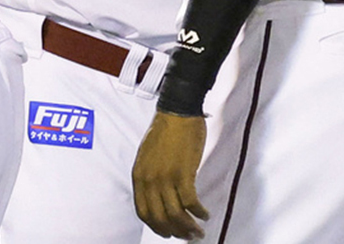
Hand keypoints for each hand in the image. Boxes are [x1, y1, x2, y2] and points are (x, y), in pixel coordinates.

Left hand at [132, 110, 208, 239]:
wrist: (177, 111)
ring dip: (188, 227)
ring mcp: (166, 178)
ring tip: (198, 232)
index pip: (143, 212)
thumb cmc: (166, 129)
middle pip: (160, 218)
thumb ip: (150, 175)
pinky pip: (190, 202)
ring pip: (176, 214)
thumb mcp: (148, 155)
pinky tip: (204, 214)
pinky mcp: (184, 173)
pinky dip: (198, 212)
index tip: (167, 232)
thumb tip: (160, 194)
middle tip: (186, 237)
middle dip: (174, 232)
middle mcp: (150, 180)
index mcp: (139, 176)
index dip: (156, 226)